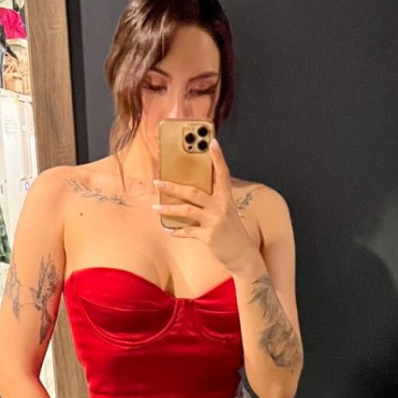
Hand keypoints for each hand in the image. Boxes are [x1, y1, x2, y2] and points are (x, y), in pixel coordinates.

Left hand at [151, 139, 257, 272]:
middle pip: (193, 192)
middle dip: (172, 186)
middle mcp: (220, 207)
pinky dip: (177, 231)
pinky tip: (168, 230)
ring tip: (155, 207)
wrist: (243, 255)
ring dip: (168, 208)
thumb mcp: (227, 211)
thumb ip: (214, 199)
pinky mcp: (208, 236)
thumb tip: (193, 191)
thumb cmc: (232, 231)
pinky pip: (188, 232)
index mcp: (226, 198)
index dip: (218, 158)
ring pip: (187, 210)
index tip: (212, 142)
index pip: (223, 173)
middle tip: (157, 181)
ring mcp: (214, 221)